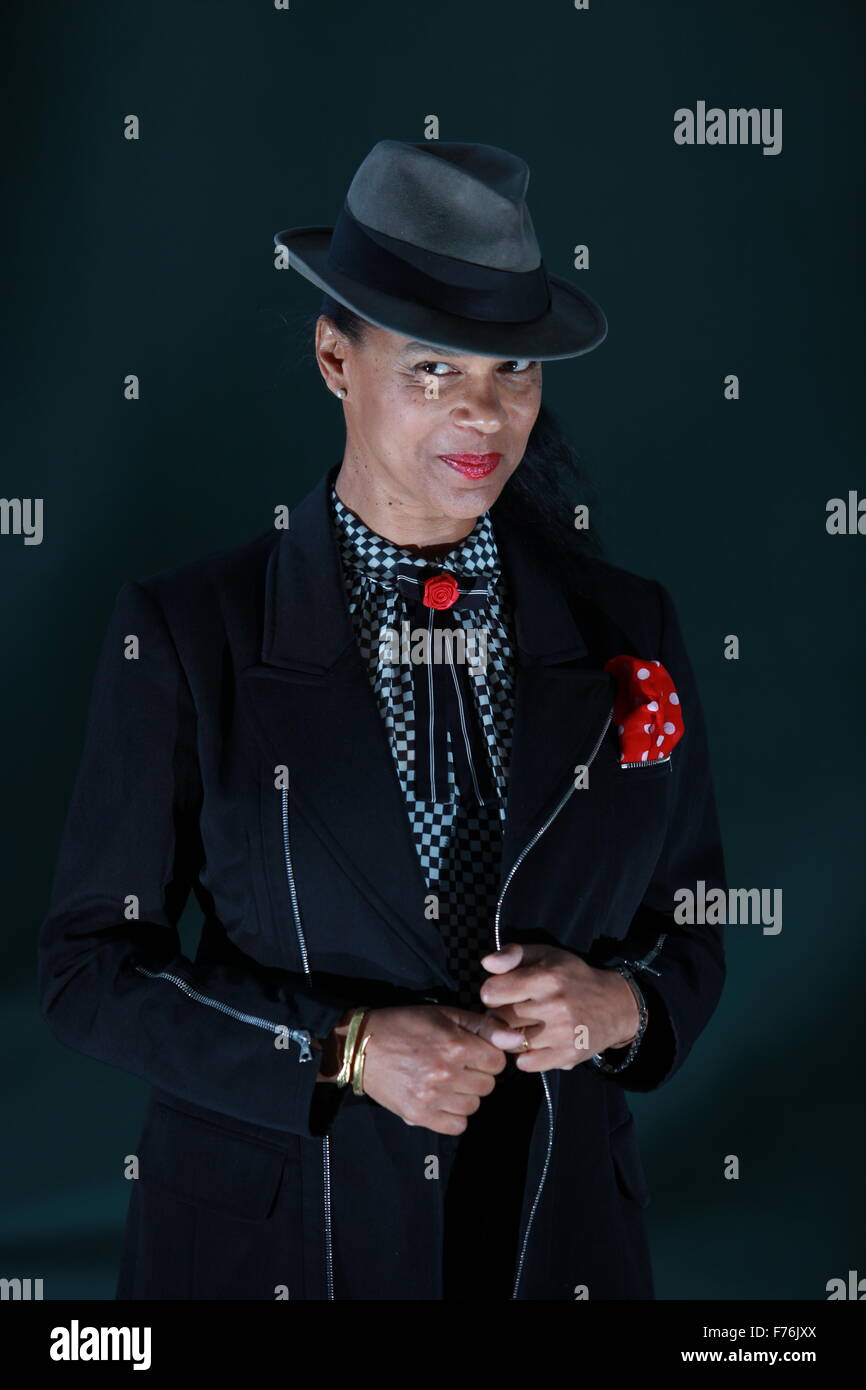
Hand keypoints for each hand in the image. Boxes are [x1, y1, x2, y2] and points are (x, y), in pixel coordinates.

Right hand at [353, 1004, 522, 1134]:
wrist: (361, 1045)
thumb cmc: (406, 1025)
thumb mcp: (445, 1014)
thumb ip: (484, 1026)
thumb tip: (517, 1039)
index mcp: (456, 1045)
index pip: (498, 1062)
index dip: (489, 1055)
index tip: (474, 1052)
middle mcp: (446, 1073)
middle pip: (487, 1085)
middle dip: (478, 1074)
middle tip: (457, 1064)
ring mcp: (432, 1097)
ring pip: (473, 1106)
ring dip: (465, 1095)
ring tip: (447, 1081)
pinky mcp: (419, 1114)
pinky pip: (456, 1126)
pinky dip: (453, 1116)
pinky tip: (442, 1100)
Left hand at [478, 943, 639, 1071]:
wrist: (615, 1005)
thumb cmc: (573, 977)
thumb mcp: (546, 955)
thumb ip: (513, 954)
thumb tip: (486, 963)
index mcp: (548, 978)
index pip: (493, 992)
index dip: (492, 991)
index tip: (502, 992)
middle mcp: (556, 1007)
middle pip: (501, 1018)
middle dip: (500, 1014)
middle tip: (512, 1009)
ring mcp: (562, 1034)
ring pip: (511, 1042)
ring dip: (510, 1036)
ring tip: (523, 1025)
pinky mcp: (568, 1056)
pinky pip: (525, 1063)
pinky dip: (524, 1055)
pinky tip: (535, 1043)